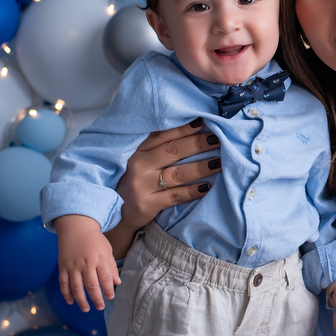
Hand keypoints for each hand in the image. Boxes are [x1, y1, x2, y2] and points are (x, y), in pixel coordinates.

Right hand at [56, 214, 121, 311]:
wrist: (76, 227)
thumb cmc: (95, 240)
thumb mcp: (107, 250)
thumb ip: (111, 267)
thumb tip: (117, 283)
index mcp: (99, 258)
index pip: (105, 278)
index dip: (108, 290)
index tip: (110, 297)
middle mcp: (86, 263)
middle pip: (91, 286)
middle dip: (96, 299)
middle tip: (100, 307)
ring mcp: (72, 265)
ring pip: (76, 287)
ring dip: (81, 300)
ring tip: (86, 309)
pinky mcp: (62, 266)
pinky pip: (63, 283)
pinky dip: (66, 294)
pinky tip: (71, 302)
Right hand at [107, 118, 221, 256]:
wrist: (116, 214)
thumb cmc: (134, 182)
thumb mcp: (138, 161)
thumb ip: (156, 147)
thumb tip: (190, 128)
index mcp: (136, 150)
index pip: (162, 134)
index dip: (183, 128)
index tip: (204, 121)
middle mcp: (137, 165)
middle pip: (173, 150)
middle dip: (198, 143)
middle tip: (218, 139)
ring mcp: (141, 185)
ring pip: (177, 173)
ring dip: (201, 167)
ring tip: (219, 162)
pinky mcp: (147, 204)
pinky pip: (175, 196)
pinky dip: (193, 191)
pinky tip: (207, 187)